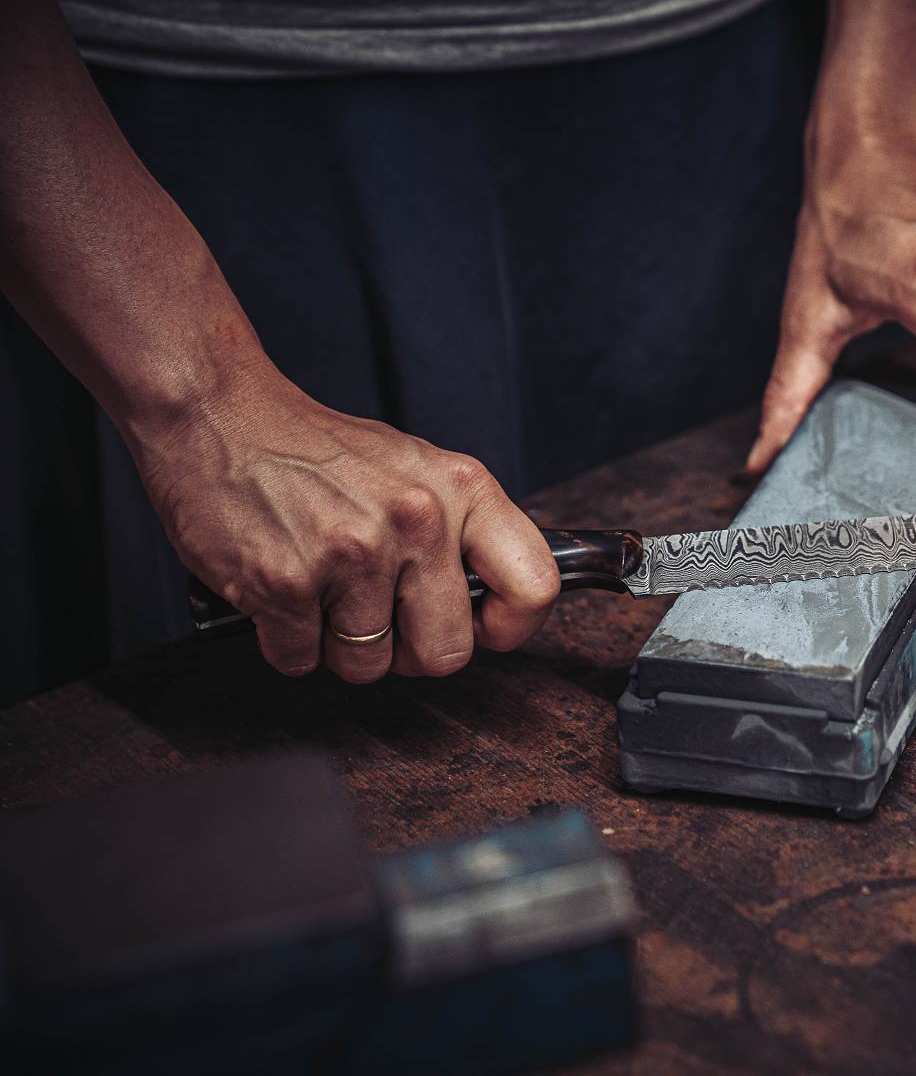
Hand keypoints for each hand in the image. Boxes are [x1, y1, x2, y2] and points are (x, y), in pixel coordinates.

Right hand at [136, 375, 557, 681]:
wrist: (217, 412)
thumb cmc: (316, 449)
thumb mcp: (417, 469)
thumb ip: (462, 531)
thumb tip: (497, 605)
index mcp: (460, 490)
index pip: (534, 586)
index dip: (509, 626)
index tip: (482, 627)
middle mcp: (415, 520)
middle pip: (446, 653)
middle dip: (408, 651)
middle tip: (377, 615)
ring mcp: (352, 553)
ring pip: (367, 665)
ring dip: (337, 643)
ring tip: (319, 585)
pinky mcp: (285, 582)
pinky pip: (300, 660)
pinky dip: (285, 639)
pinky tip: (280, 588)